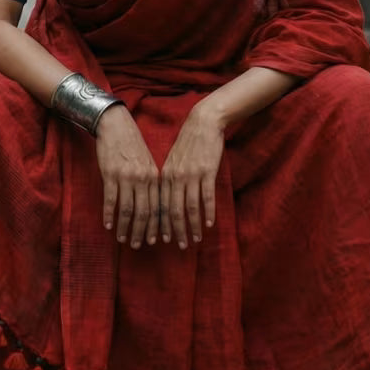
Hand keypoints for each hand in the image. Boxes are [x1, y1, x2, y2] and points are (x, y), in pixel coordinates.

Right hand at [95, 105, 159, 248]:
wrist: (116, 125)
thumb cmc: (132, 144)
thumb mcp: (148, 161)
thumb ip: (151, 182)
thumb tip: (155, 204)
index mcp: (155, 176)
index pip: (159, 206)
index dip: (159, 225)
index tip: (158, 240)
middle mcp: (143, 178)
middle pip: (145, 212)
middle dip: (143, 232)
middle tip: (140, 246)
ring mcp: (126, 177)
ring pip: (128, 209)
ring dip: (125, 227)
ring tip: (123, 239)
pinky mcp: (110, 174)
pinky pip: (111, 200)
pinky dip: (109, 214)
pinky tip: (108, 225)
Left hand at [159, 102, 223, 247]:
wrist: (203, 122)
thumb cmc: (188, 142)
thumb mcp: (173, 160)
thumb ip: (169, 179)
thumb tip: (167, 200)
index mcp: (165, 175)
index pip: (160, 205)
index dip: (161, 224)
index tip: (161, 239)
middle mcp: (175, 177)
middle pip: (173, 210)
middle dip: (176, 231)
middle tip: (180, 246)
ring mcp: (191, 175)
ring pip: (190, 207)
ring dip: (192, 226)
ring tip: (195, 239)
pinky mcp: (207, 172)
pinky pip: (206, 197)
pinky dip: (208, 212)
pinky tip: (209, 224)